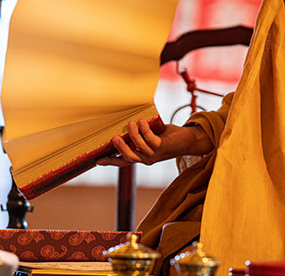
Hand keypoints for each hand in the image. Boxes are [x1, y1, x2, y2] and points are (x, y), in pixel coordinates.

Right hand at [96, 120, 213, 166]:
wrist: (187, 139)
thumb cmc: (167, 137)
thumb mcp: (150, 136)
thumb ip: (139, 134)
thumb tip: (125, 124)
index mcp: (142, 157)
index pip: (123, 162)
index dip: (110, 162)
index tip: (97, 160)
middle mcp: (147, 158)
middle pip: (129, 158)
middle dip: (120, 148)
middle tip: (114, 138)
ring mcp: (155, 154)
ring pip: (139, 148)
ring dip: (134, 135)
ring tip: (131, 123)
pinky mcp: (163, 147)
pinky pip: (150, 139)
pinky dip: (144, 130)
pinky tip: (142, 122)